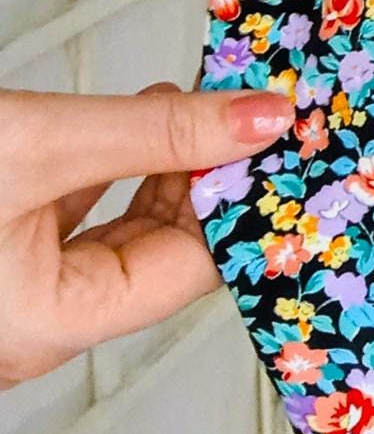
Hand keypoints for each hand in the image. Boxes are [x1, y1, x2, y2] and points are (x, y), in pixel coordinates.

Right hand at [0, 81, 291, 388]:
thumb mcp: (41, 144)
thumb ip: (153, 135)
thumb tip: (259, 120)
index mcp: (52, 326)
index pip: (191, 270)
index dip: (244, 203)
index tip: (285, 146)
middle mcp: (37, 325)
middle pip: (160, 255)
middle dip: (210, 181)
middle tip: (259, 117)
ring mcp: (18, 293)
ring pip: (119, 235)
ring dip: (164, 169)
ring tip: (208, 107)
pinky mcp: (0, 253)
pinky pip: (76, 221)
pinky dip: (114, 170)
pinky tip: (149, 119)